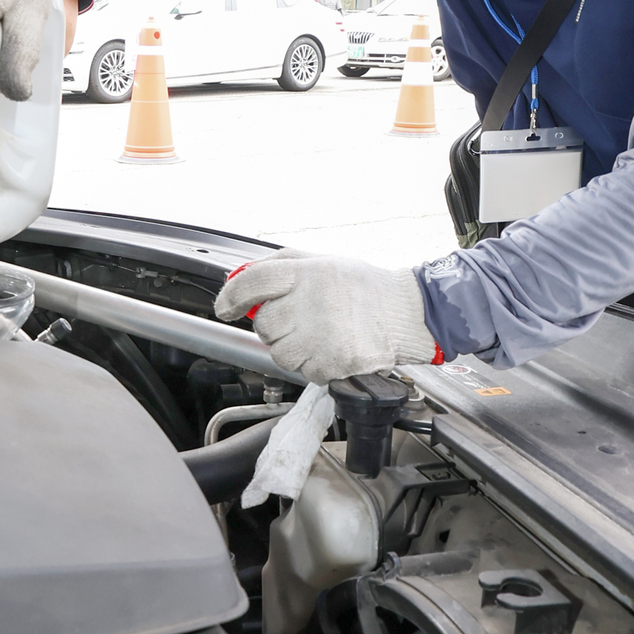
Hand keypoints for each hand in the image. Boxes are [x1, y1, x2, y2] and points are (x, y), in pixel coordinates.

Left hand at [215, 249, 436, 383]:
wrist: (408, 313)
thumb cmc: (363, 287)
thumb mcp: (321, 261)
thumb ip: (279, 267)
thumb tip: (239, 281)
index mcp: (307, 273)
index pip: (252, 282)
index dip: (232, 296)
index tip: (226, 307)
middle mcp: (312, 303)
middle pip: (264, 324)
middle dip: (275, 325)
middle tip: (298, 319)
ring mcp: (322, 335)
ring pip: (279, 353)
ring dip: (292, 348)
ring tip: (317, 334)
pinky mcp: (334, 363)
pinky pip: (304, 372)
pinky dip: (313, 364)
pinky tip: (331, 347)